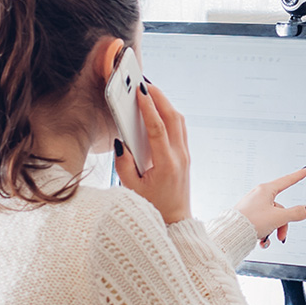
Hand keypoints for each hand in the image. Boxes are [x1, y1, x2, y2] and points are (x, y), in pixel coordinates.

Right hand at [114, 82, 191, 223]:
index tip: (140, 91)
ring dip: (166, 104)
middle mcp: (180, 157)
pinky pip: (179, 128)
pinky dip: (169, 115)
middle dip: (160, 97)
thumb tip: (120, 142)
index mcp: (167, 164)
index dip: (148, 107)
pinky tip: (158, 109)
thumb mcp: (131, 188)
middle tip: (145, 83)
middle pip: (173, 118)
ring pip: (179, 121)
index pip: (158, 128)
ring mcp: (185, 155)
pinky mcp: (185, 155)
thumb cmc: (152, 207)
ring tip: (151, 91)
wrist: (175, 221)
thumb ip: (123, 164)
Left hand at [235, 166, 305, 247]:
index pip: (287, 181)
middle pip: (280, 208)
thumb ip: (296, 213)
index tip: (305, 169)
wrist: (231, 234)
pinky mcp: (248, 216)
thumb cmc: (251, 221)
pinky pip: (263, 223)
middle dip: (283, 224)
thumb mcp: (278, 218)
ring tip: (267, 240)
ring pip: (272, 218)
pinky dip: (264, 233)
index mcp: (266, 190)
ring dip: (273, 231)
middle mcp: (259, 196)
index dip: (298, 176)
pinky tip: (261, 241)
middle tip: (281, 236)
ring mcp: (253, 206)